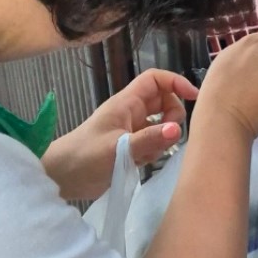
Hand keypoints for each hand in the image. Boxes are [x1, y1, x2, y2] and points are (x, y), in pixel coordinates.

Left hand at [42, 69, 197, 199]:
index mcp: (126, 103)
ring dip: (164, 139)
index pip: (155, 80)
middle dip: (173, 116)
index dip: (176, 82)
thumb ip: (149, 139)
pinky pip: (154, 144)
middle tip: (169, 136)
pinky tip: (141, 163)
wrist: (63, 178)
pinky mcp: (132, 148)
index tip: (194, 97)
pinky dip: (155, 152)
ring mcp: (132, 131)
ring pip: (161, 125)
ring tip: (149, 154)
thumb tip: (178, 129)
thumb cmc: (85, 157)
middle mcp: (131, 113)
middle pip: (164, 102)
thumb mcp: (119, 148)